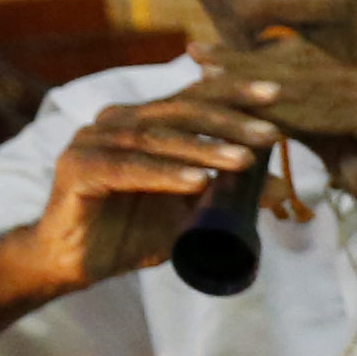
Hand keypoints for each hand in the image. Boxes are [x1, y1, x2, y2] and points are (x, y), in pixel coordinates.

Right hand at [31, 73, 284, 287]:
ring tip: (245, 161)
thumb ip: (227, 193)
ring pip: (157, 139)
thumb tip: (281, 187)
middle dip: (228, 121)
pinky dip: (166, 175)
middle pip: (178, 112)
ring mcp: (92, 140)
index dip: (233, 92)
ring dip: (205, 149)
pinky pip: (129, 169)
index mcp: (140, 120)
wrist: (75, 263)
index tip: (277, 94)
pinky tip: (198, 182)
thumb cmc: (130, 231)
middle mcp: (115, 120)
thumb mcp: (188, 211)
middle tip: (270, 133)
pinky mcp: (77, 168)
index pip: (192, 98)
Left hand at [185, 38, 356, 245]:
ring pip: (303, 87)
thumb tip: (277, 126)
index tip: (208, 58)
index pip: (297, 66)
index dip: (251, 61)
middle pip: (293, 67)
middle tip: (195, 54)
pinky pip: (325, 112)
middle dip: (241, 62)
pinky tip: (255, 114)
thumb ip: (316, 135)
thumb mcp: (346, 157)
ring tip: (213, 83)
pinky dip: (288, 113)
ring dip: (255, 86)